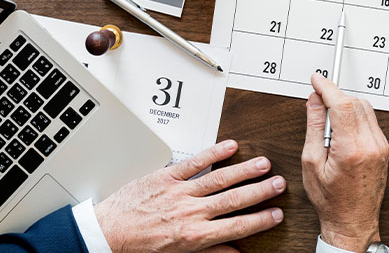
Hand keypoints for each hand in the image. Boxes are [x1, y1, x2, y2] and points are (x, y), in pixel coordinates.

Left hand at [94, 140, 285, 252]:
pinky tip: (230, 146)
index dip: (260, 220)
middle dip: (260, 191)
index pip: (237, 226)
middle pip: (234, 199)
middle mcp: (190, 213)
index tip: (276, 214)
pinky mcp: (166, 177)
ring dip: (244, 171)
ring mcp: (179, 193)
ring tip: (264, 164)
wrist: (108, 234)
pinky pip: (194, 163)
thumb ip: (210, 251)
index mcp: (194, 236)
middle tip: (280, 183)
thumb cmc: (140, 247)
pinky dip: (213, 153)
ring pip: (219, 179)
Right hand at [302, 74, 388, 251]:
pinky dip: (355, 117)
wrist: (353, 222)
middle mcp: (371, 144)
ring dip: (346, 107)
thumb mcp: (311, 162)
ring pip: (365, 108)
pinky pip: (370, 121)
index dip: (327, 87)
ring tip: (329, 127)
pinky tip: (342, 133)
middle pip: (355, 102)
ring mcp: (381, 146)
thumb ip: (314, 126)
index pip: (342, 103)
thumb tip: (314, 101)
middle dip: (335, 98)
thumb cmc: (330, 199)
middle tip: (318, 106)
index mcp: (351, 148)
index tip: (316, 79)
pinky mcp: (384, 148)